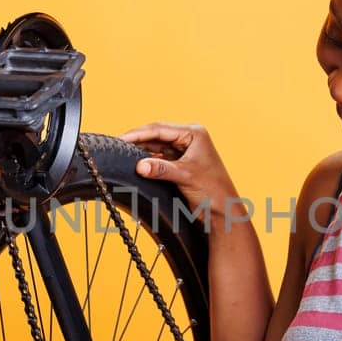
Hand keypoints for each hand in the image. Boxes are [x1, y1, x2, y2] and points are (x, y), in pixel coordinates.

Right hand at [117, 122, 237, 213]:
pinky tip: (137, 163)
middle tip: (119, 145)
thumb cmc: (213, 190)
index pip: (160, 129)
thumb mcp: (185, 176)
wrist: (222, 211)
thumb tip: (140, 165)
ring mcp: (184, 151)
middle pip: (157, 136)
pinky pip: (159, 158)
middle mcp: (189, 139)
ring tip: (125, 154)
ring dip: (142, 151)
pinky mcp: (179, 164)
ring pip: (156, 147)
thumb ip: (161, 169)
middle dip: (138, 141)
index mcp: (194, 134)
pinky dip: (148, 161)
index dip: (139, 134)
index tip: (122, 138)